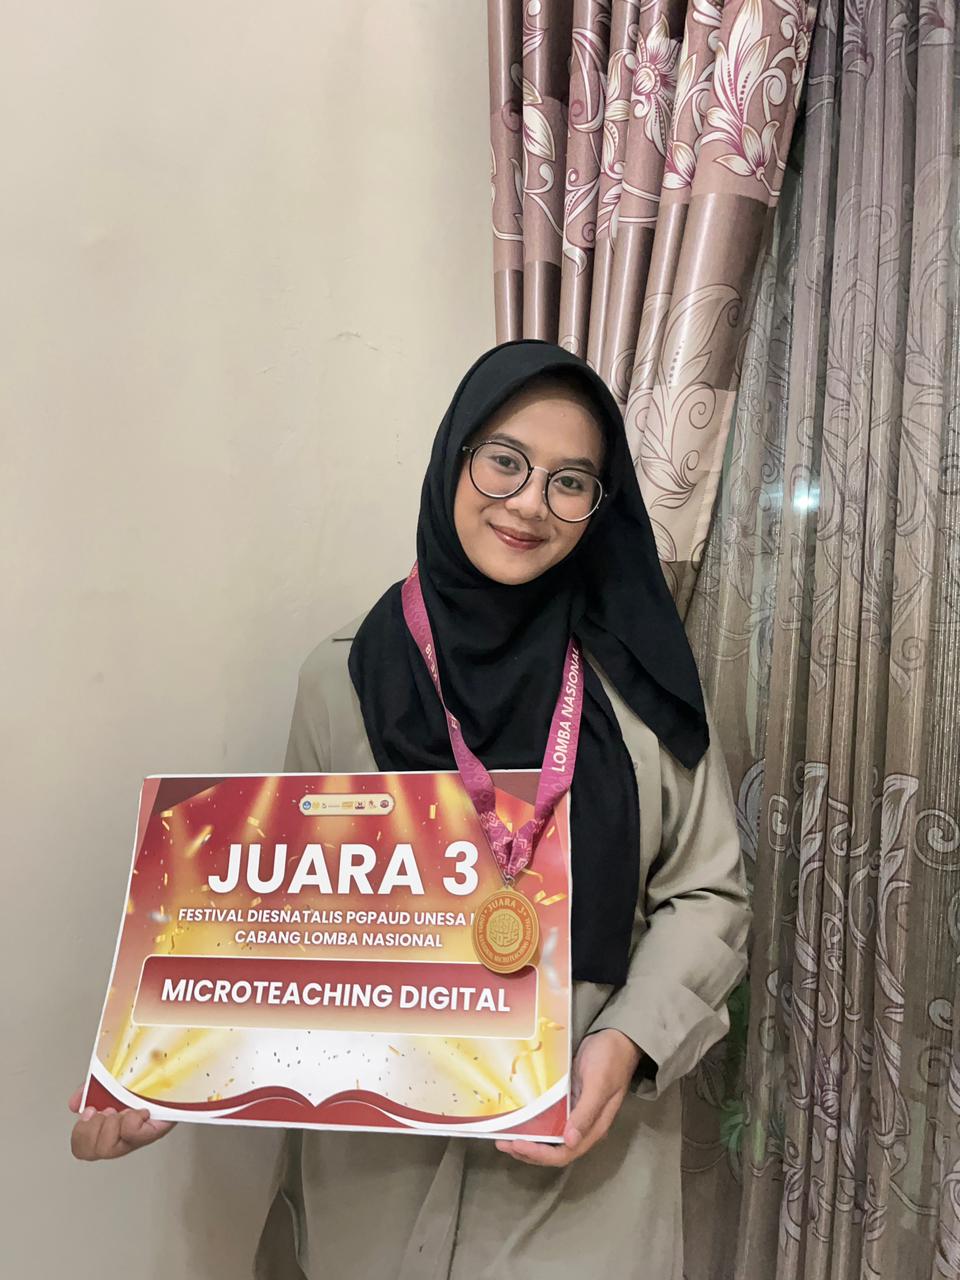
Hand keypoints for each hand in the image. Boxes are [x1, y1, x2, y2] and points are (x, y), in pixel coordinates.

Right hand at [69, 1087, 175, 1160]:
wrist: (176, 1069)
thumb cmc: (147, 1078)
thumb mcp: (112, 1079)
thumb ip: (91, 1090)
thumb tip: (75, 1104)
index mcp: (109, 1127)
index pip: (81, 1148)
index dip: (81, 1132)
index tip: (91, 1111)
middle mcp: (123, 1137)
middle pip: (91, 1152)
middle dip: (93, 1128)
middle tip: (107, 1111)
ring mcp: (139, 1136)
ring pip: (109, 1148)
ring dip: (112, 1125)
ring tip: (123, 1111)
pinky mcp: (156, 1131)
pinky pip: (134, 1135)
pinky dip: (131, 1121)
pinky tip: (139, 1112)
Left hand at [495, 1028, 641, 1167]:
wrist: (617, 1037)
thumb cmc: (610, 1060)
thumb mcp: (599, 1084)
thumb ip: (586, 1113)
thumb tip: (570, 1142)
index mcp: (593, 1128)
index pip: (565, 1153)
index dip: (540, 1154)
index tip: (518, 1144)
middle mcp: (582, 1126)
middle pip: (554, 1150)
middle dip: (528, 1151)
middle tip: (502, 1143)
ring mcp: (574, 1113)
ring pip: (549, 1136)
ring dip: (528, 1139)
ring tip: (503, 1136)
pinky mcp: (567, 1100)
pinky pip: (548, 1118)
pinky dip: (532, 1121)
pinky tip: (517, 1116)